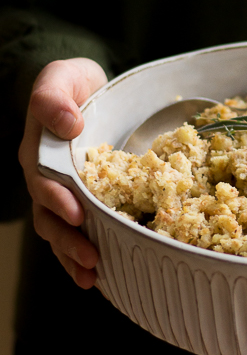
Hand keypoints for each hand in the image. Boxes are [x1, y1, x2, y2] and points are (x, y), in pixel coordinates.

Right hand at [18, 58, 107, 288]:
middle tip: (91, 257)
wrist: (85, 91)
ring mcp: (61, 192)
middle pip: (49, 216)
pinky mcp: (81, 200)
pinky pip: (78, 231)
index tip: (76, 213)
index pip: (43, 181)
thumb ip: (54, 97)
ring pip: (60, 231)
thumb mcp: (61, 77)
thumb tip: (67, 124)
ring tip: (92, 277)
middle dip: (68, 240)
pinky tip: (99, 276)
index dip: (57, 199)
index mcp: (38, 151)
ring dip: (73, 255)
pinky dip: (82, 255)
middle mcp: (46, 177)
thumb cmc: (72, 84)